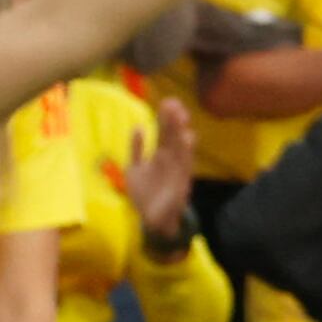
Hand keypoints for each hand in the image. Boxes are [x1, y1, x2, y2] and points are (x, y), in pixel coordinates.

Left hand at [126, 98, 193, 249]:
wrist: (152, 220)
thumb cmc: (145, 194)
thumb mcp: (134, 169)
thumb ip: (136, 150)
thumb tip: (138, 127)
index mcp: (161, 154)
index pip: (164, 132)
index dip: (165, 117)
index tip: (167, 101)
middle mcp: (171, 158)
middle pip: (173, 135)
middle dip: (174, 119)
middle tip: (174, 102)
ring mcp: (177, 169)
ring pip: (180, 146)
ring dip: (180, 131)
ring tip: (180, 115)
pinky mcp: (181, 180)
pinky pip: (184, 163)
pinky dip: (186, 151)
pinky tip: (187, 137)